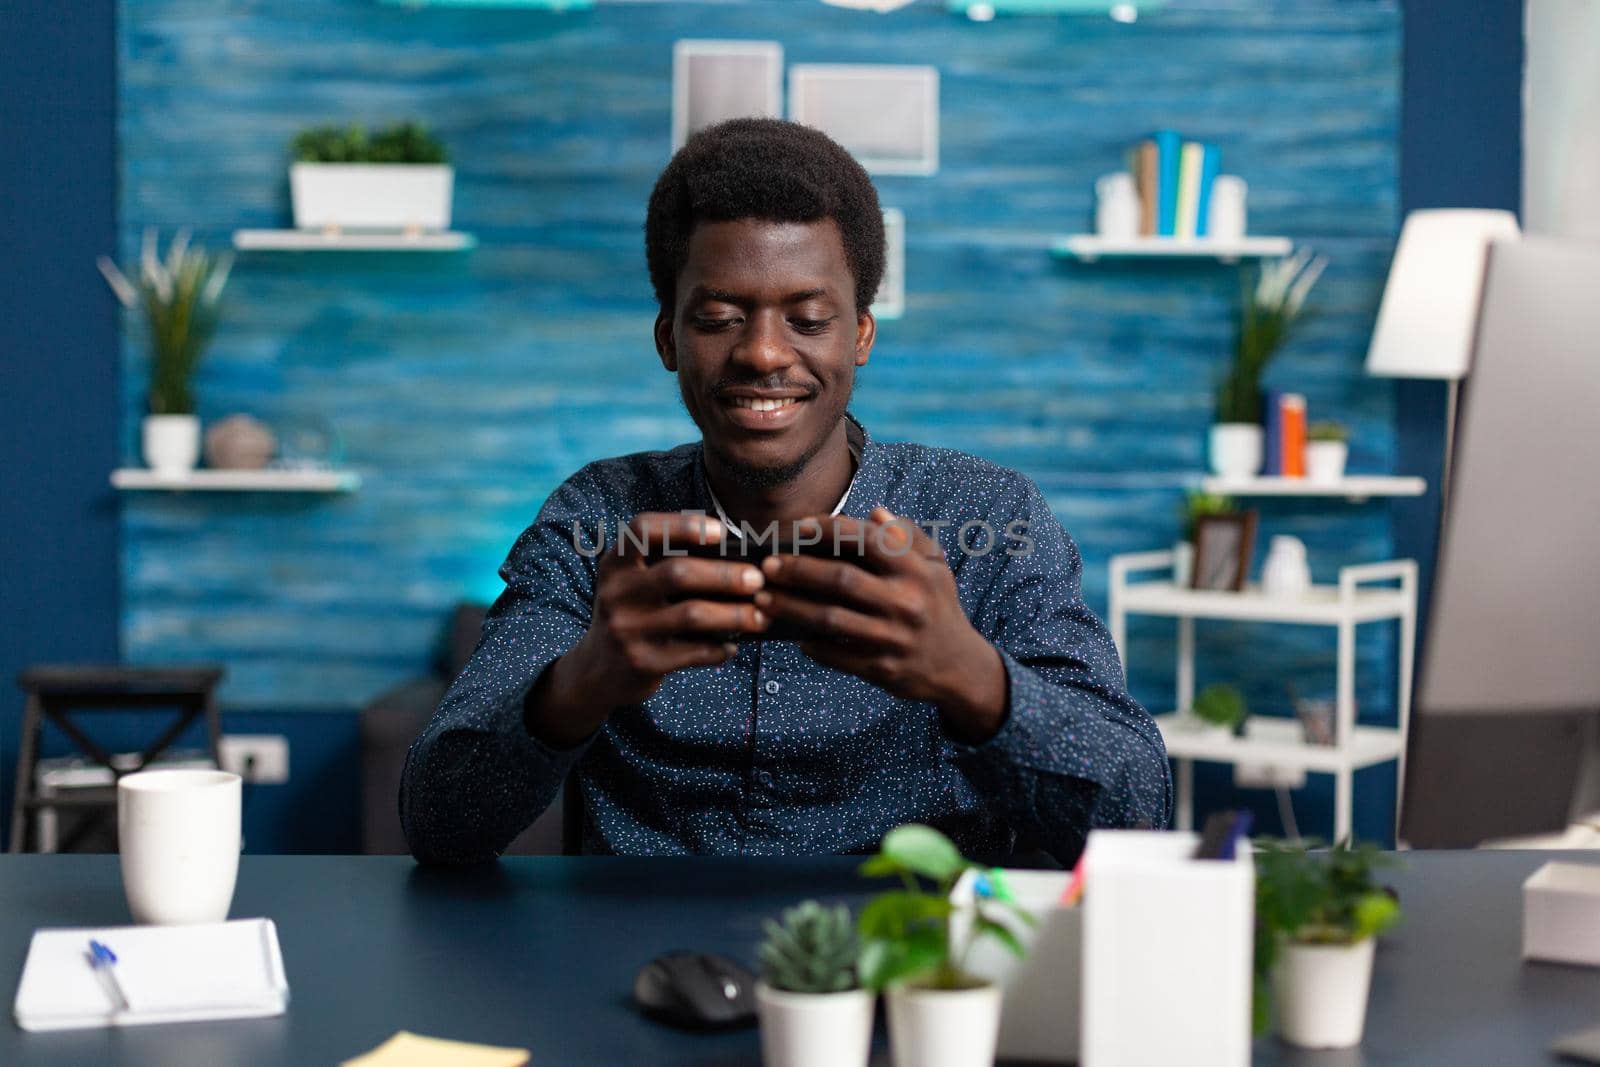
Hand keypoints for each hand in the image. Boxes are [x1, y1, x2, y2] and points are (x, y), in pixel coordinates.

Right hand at [526, 511, 767, 745]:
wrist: (597, 670)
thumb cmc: (631, 614)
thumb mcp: (632, 583)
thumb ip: (665, 564)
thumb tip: (734, 553)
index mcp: (615, 564)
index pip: (643, 530)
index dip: (683, 526)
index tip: (721, 531)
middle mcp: (616, 593)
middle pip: (678, 573)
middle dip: (725, 575)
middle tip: (757, 579)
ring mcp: (628, 629)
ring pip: (693, 614)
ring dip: (735, 614)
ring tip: (761, 616)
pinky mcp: (643, 662)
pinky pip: (694, 652)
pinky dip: (721, 648)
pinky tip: (733, 645)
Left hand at [754, 506, 1007, 743]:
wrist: (960, 667)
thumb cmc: (939, 606)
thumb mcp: (935, 567)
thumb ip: (907, 536)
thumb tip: (874, 512)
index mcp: (916, 571)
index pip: (867, 539)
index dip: (828, 529)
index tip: (796, 528)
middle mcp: (905, 602)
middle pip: (840, 579)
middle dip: (797, 569)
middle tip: (767, 565)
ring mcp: (892, 638)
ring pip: (830, 619)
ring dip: (791, 607)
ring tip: (764, 598)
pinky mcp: (881, 668)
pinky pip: (835, 654)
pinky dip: (811, 644)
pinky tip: (792, 634)